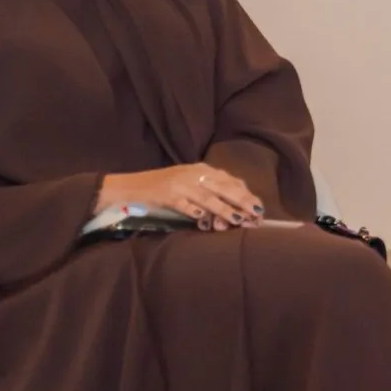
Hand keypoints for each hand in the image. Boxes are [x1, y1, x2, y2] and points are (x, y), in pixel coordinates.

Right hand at [97, 163, 262, 231]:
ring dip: (223, 209)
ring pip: (207, 197)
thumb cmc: (165, 188)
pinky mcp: (166, 195)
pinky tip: (203, 219)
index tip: (259, 209)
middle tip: (256, 216)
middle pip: (224, 188)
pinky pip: (183, 204)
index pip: (230, 181)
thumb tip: (237, 208)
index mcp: (202, 170)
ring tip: (237, 220)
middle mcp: (194, 174)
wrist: (132, 186)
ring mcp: (180, 184)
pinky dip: (194, 211)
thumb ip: (211, 192)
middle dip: (242, 202)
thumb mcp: (191, 185)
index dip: (246, 195)